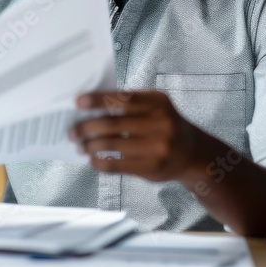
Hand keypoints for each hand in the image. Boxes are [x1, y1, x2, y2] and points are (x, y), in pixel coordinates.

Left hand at [69, 90, 205, 181]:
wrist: (193, 154)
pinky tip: (93, 159)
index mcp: (158, 102)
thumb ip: (129, 104)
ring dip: (89, 146)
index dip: (97, 100)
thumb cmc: (166, 125)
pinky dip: (99, 162)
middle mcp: (159, 124)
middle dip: (86, 128)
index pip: (122, 98)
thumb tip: (90, 107)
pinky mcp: (151, 168)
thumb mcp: (156, 107)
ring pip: (110, 145)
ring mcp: (156, 147)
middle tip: (72, 132)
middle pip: (111, 124)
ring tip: (80, 146)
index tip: (77, 102)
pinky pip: (116, 165)